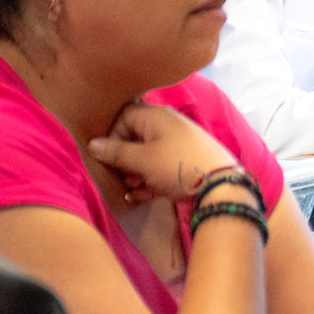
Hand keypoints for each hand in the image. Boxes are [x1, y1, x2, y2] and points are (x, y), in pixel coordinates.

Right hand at [88, 101, 237, 204]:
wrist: (220, 185)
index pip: (124, 116)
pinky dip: (150, 180)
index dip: (112, 135)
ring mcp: (177, 145)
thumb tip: (93, 144)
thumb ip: (117, 152)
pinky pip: (160, 168)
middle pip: (135, 138)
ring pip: (147, 155)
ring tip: (134, 188)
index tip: (108, 156)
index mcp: (156, 117)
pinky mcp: (184, 163)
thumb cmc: (178, 165)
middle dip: (124, 159)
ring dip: (136, 173)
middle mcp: (167, 126)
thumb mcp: (143, 160)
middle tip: (121, 177)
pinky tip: (144, 196)